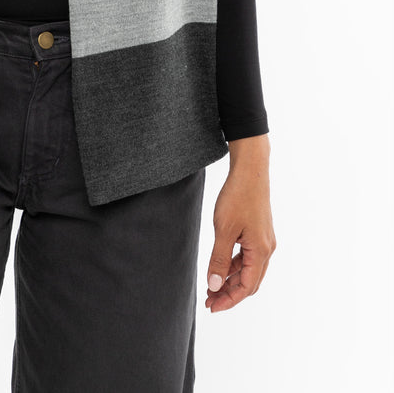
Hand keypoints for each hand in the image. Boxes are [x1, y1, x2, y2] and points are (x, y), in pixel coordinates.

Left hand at [206, 135, 275, 312]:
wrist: (250, 170)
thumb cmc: (238, 197)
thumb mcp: (224, 230)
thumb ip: (219, 260)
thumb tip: (214, 286)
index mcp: (261, 251)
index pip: (246, 287)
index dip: (229, 300)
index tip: (212, 306)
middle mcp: (267, 249)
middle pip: (250, 282)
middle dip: (230, 294)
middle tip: (210, 301)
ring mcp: (264, 240)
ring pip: (248, 270)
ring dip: (231, 280)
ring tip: (212, 286)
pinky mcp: (259, 232)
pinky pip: (247, 256)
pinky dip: (234, 265)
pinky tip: (221, 267)